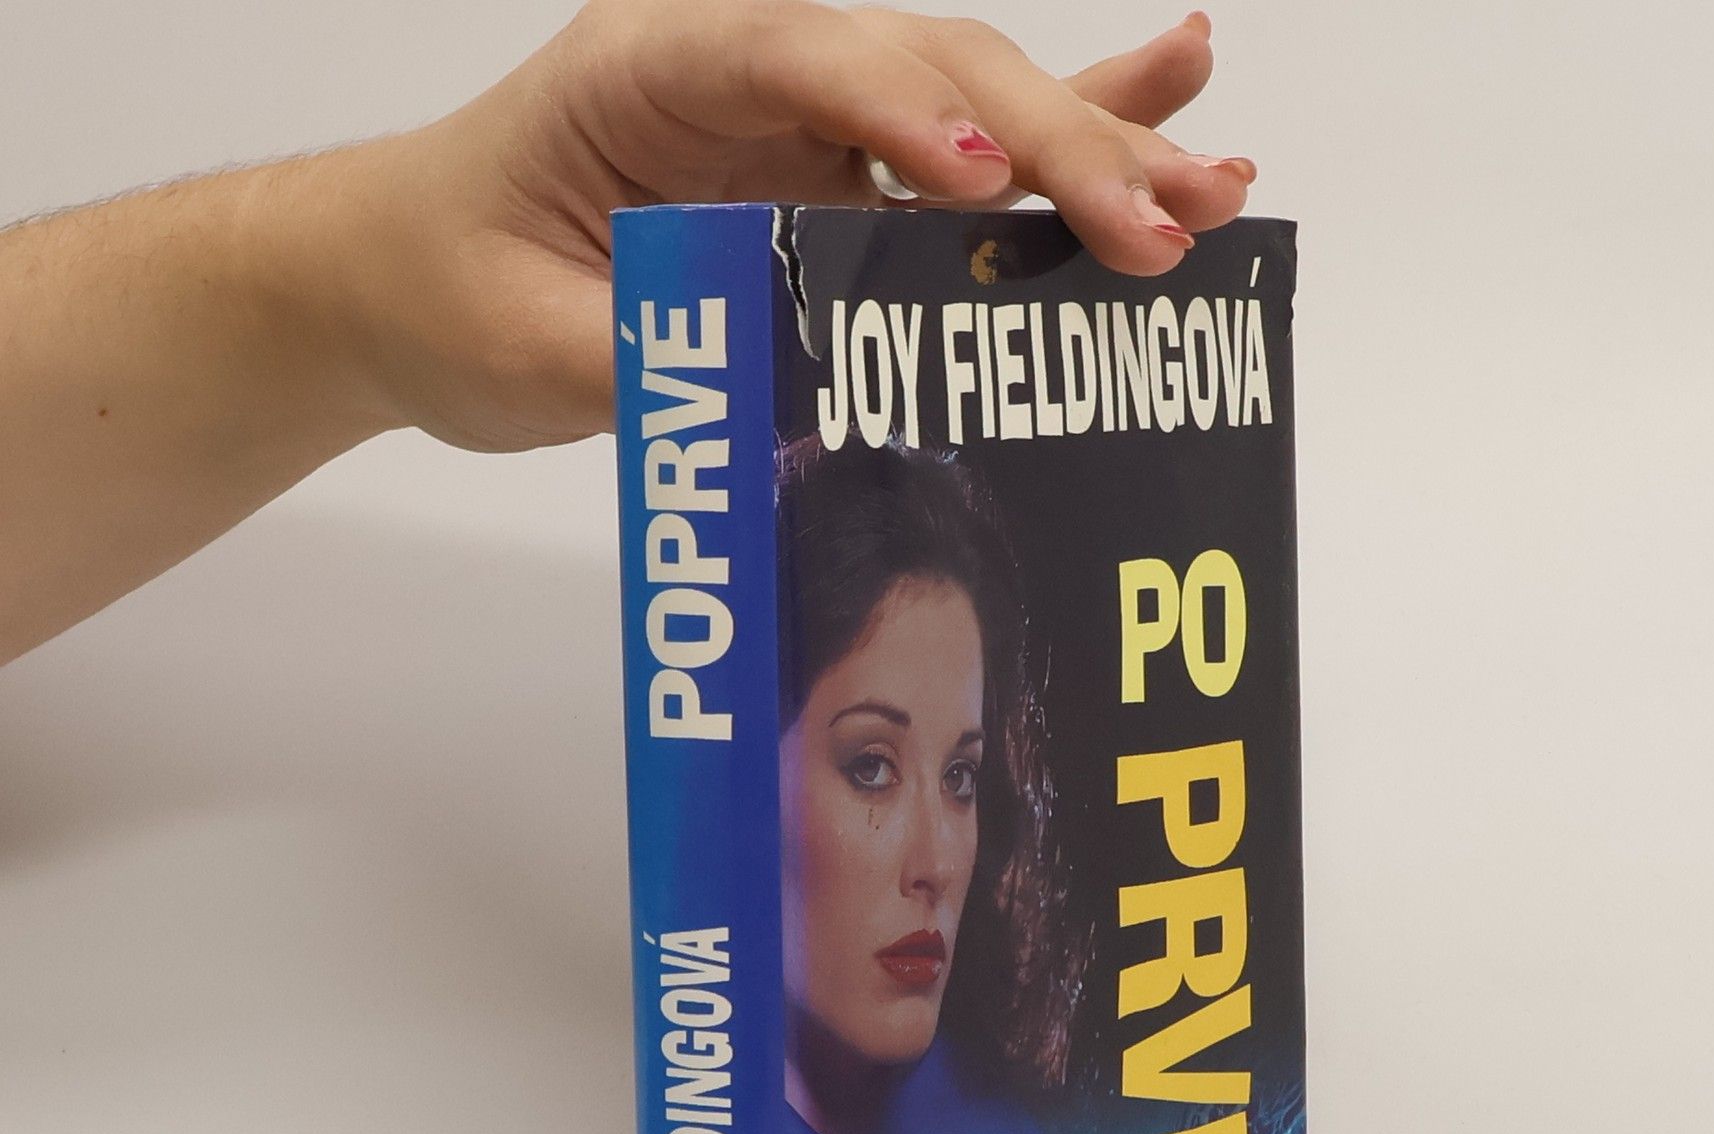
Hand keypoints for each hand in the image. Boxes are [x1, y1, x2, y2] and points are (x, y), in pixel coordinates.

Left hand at [327, 3, 1254, 450]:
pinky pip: (963, 151)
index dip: (900, 111)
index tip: (976, 179)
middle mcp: (749, 70)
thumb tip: (788, 402)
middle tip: (1154, 230)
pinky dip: (1063, 134)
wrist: (407, 273)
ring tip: (1213, 184)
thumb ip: (657, 359)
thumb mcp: (526, 344)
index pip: (802, 60)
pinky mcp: (831, 174)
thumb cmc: (448, 285)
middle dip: (1049, 148)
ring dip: (1098, 145)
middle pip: (929, 75)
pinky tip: (1183, 96)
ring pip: (973, 106)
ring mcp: (802, 117)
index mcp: (653, 67)